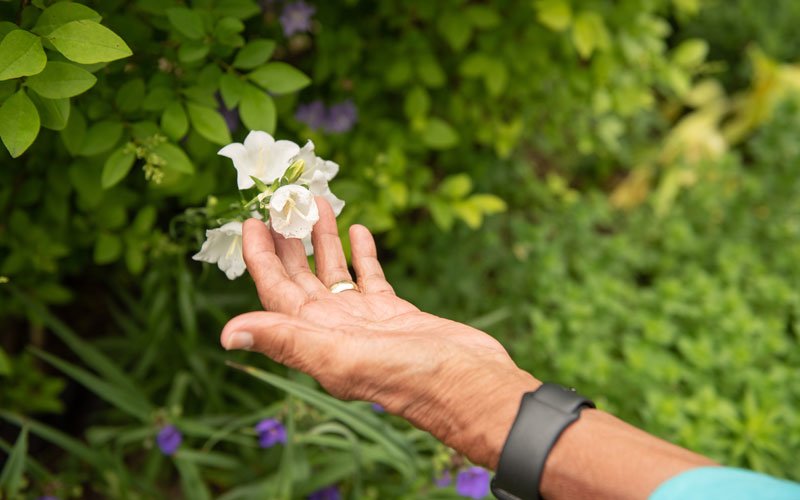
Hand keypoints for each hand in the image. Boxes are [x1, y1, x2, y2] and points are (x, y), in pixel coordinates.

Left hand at [221, 198, 539, 466]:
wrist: (468, 384)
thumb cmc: (408, 377)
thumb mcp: (340, 356)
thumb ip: (286, 340)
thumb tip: (226, 333)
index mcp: (314, 336)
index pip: (274, 289)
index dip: (259, 256)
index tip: (251, 220)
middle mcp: (333, 328)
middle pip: (299, 276)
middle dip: (287, 239)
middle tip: (282, 201)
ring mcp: (364, 319)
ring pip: (334, 272)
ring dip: (323, 239)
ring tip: (318, 203)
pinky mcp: (394, 312)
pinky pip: (369, 277)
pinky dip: (361, 253)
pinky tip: (358, 229)